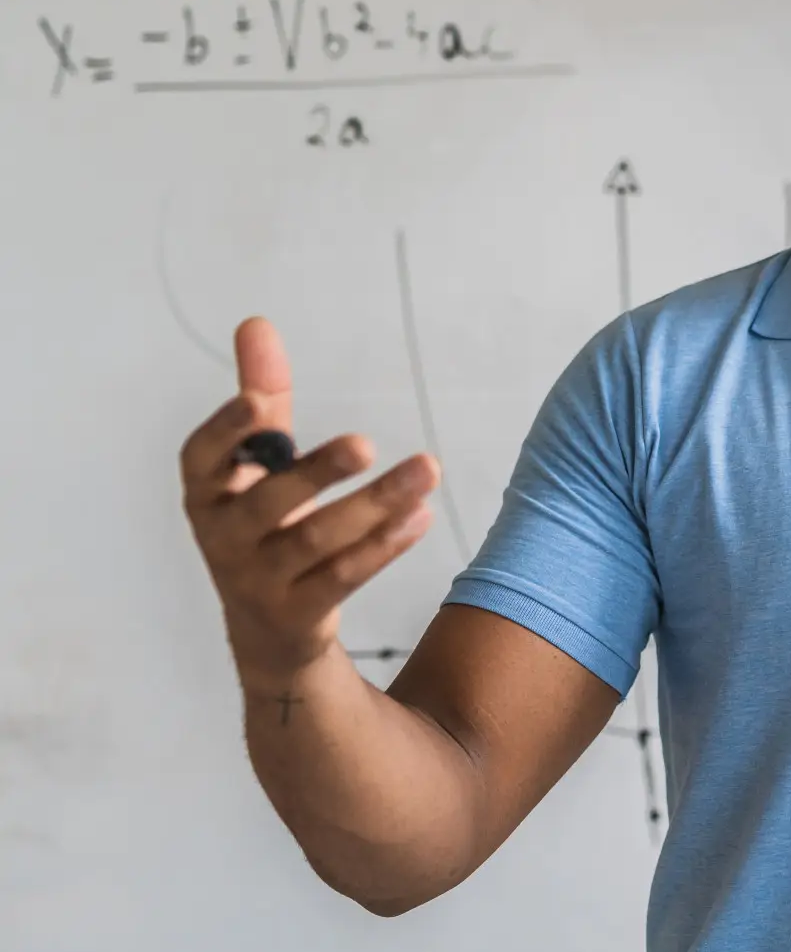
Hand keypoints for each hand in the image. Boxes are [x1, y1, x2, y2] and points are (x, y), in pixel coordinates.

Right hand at [179, 317, 438, 684]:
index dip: (224, 431)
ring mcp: (258, 581)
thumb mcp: (257, 464)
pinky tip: (421, 515)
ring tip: (427, 469)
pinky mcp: (298, 613)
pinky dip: (385, 545)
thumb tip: (256, 323)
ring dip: (375, 504)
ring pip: (316, 541)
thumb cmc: (262, 523)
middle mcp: (224, 538)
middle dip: (319, 472)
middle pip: (270, 504)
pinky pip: (344, 577)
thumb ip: (262, 398)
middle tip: (365, 442)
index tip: (256, 400)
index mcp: (207, 493)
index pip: (202, 459)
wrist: (266, 628)